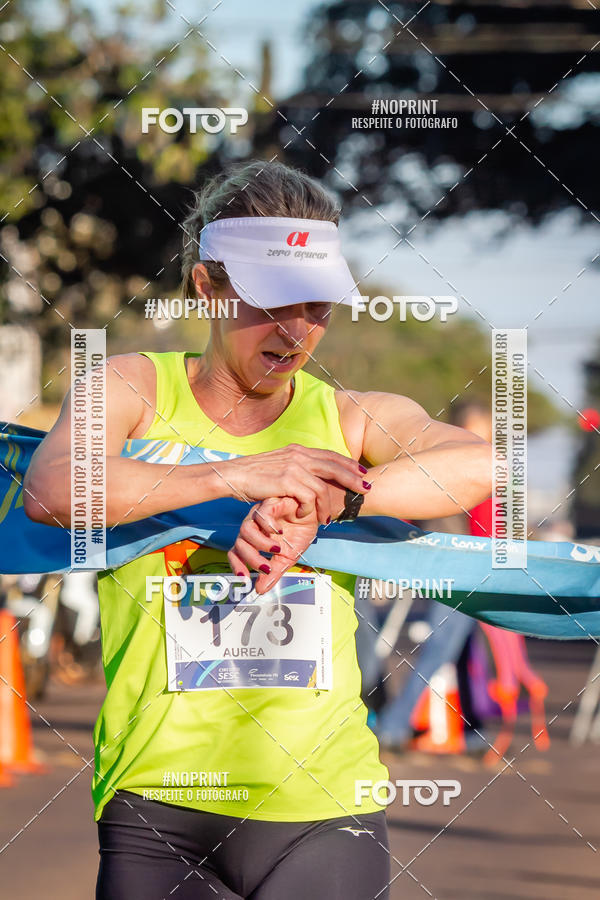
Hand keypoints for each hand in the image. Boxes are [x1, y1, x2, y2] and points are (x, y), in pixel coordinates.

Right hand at [216, 444, 369, 524]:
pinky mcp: (286, 481)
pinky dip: (310, 509)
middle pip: (334, 466)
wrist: (232, 475)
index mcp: (298, 450)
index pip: (329, 455)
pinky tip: (308, 516)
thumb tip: (308, 476)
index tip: (362, 472)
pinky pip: (309, 497)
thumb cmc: (252, 475)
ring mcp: (293, 467)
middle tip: (366, 490)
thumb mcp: (278, 465)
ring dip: (329, 504)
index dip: (347, 464)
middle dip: (353, 478)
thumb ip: (295, 467)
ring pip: (323, 486)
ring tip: (330, 518)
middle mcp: (298, 455)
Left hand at [227, 497, 319, 593]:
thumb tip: (260, 590)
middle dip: (252, 559)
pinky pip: (262, 514)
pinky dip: (269, 525)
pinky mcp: (270, 504)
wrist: (315, 515)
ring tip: (277, 549)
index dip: (237, 565)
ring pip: (246, 529)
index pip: (236, 553)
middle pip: (240, 543)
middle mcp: (253, 527)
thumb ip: (273, 572)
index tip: (245, 578)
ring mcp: (259, 515)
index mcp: (253, 540)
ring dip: (260, 544)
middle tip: (267, 568)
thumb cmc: (299, 532)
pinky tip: (280, 532)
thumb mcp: (288, 557)